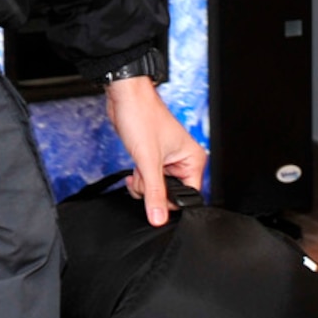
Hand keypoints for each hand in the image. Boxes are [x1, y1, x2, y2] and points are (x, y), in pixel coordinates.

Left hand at [104, 76, 206, 226]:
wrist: (124, 98)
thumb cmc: (142, 116)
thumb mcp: (148, 161)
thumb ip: (154, 193)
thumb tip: (159, 218)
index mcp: (193, 160)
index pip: (189, 195)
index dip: (170, 201)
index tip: (156, 197)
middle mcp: (183, 161)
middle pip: (170, 194)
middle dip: (153, 189)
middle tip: (145, 173)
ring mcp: (167, 160)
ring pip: (156, 188)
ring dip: (143, 183)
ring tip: (139, 166)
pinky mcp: (152, 159)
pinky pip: (148, 180)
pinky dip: (139, 178)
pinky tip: (134, 169)